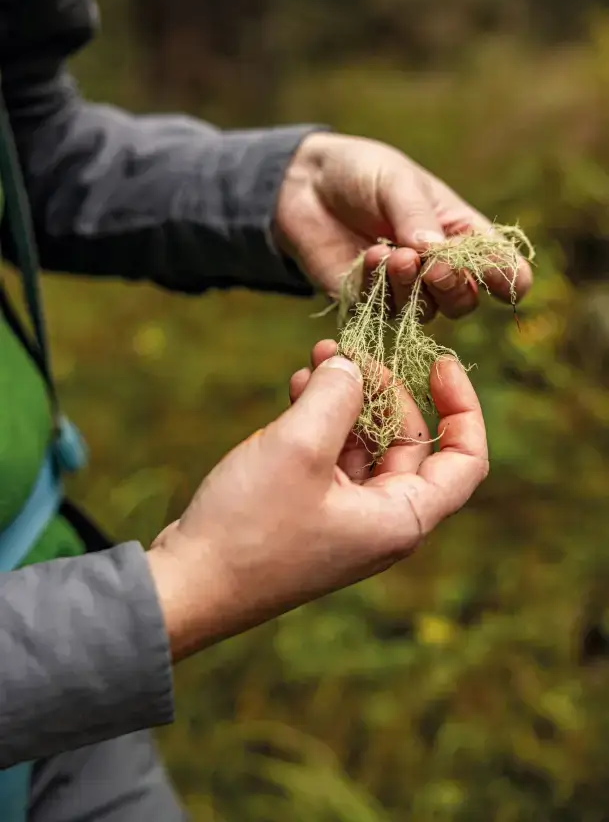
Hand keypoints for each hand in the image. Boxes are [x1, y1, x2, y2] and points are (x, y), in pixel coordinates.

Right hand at [148, 340, 487, 660]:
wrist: (187, 585)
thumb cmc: (249, 526)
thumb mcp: (299, 446)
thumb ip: (336, 394)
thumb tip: (352, 366)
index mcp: (400, 518)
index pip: (465, 460)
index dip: (463, 407)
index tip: (438, 363)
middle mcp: (380, 521)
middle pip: (408, 442)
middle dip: (383, 390)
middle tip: (347, 353)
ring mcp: (342, 518)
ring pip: (364, 445)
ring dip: (345, 400)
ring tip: (316, 359)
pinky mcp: (307, 512)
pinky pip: (329, 458)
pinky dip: (318, 421)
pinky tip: (294, 389)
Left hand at [275, 132, 532, 321]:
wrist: (305, 184)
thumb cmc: (363, 174)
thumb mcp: (397, 182)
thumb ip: (416, 217)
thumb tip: (434, 253)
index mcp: (459, 233)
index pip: (497, 265)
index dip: (506, 278)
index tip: (505, 281)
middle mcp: (436, 268)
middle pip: (463, 300)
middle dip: (454, 287)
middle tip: (435, 267)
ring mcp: (402, 289)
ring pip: (424, 311)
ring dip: (411, 286)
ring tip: (393, 253)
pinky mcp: (366, 302)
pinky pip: (381, 309)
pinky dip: (378, 286)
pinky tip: (368, 256)